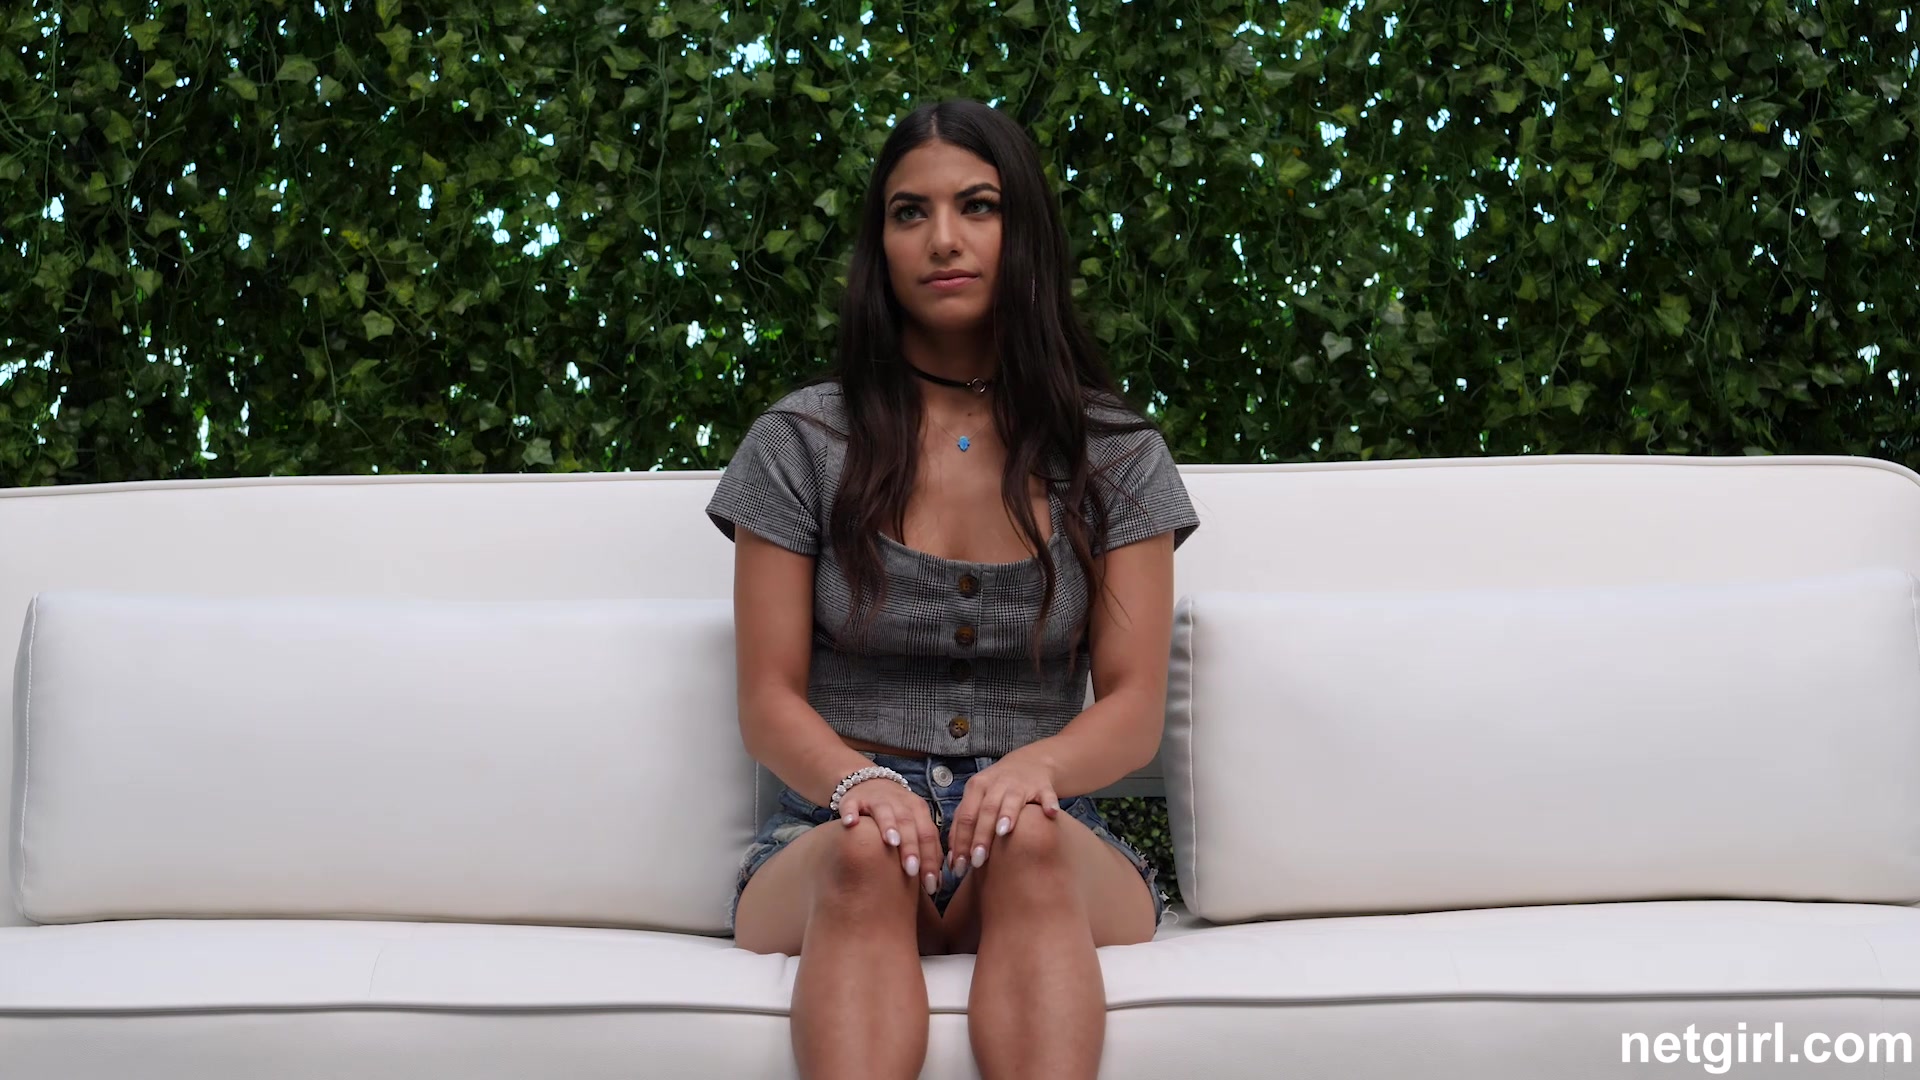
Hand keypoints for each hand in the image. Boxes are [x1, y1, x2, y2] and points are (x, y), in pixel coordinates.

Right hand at [835, 776, 944, 895]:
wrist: (871, 783)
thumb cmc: (897, 815)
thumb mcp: (915, 826)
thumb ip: (926, 850)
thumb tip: (937, 884)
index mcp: (918, 810)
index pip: (928, 835)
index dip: (931, 860)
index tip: (931, 886)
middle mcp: (900, 803)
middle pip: (908, 824)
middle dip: (911, 848)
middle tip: (912, 871)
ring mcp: (876, 799)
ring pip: (884, 811)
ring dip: (889, 826)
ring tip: (891, 842)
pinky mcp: (853, 798)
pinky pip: (851, 805)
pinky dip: (850, 812)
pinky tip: (850, 823)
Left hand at [947, 748, 1059, 875]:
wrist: (1028, 764)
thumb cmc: (996, 791)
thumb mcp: (976, 801)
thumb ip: (963, 827)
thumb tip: (953, 862)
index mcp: (976, 787)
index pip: (965, 816)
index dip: (961, 841)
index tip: (959, 866)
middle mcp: (996, 784)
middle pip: (986, 810)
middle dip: (981, 836)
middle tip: (978, 860)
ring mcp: (1020, 784)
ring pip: (1012, 799)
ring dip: (1007, 814)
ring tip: (1003, 832)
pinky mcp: (1042, 786)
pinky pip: (1047, 794)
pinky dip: (1048, 803)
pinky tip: (1050, 814)